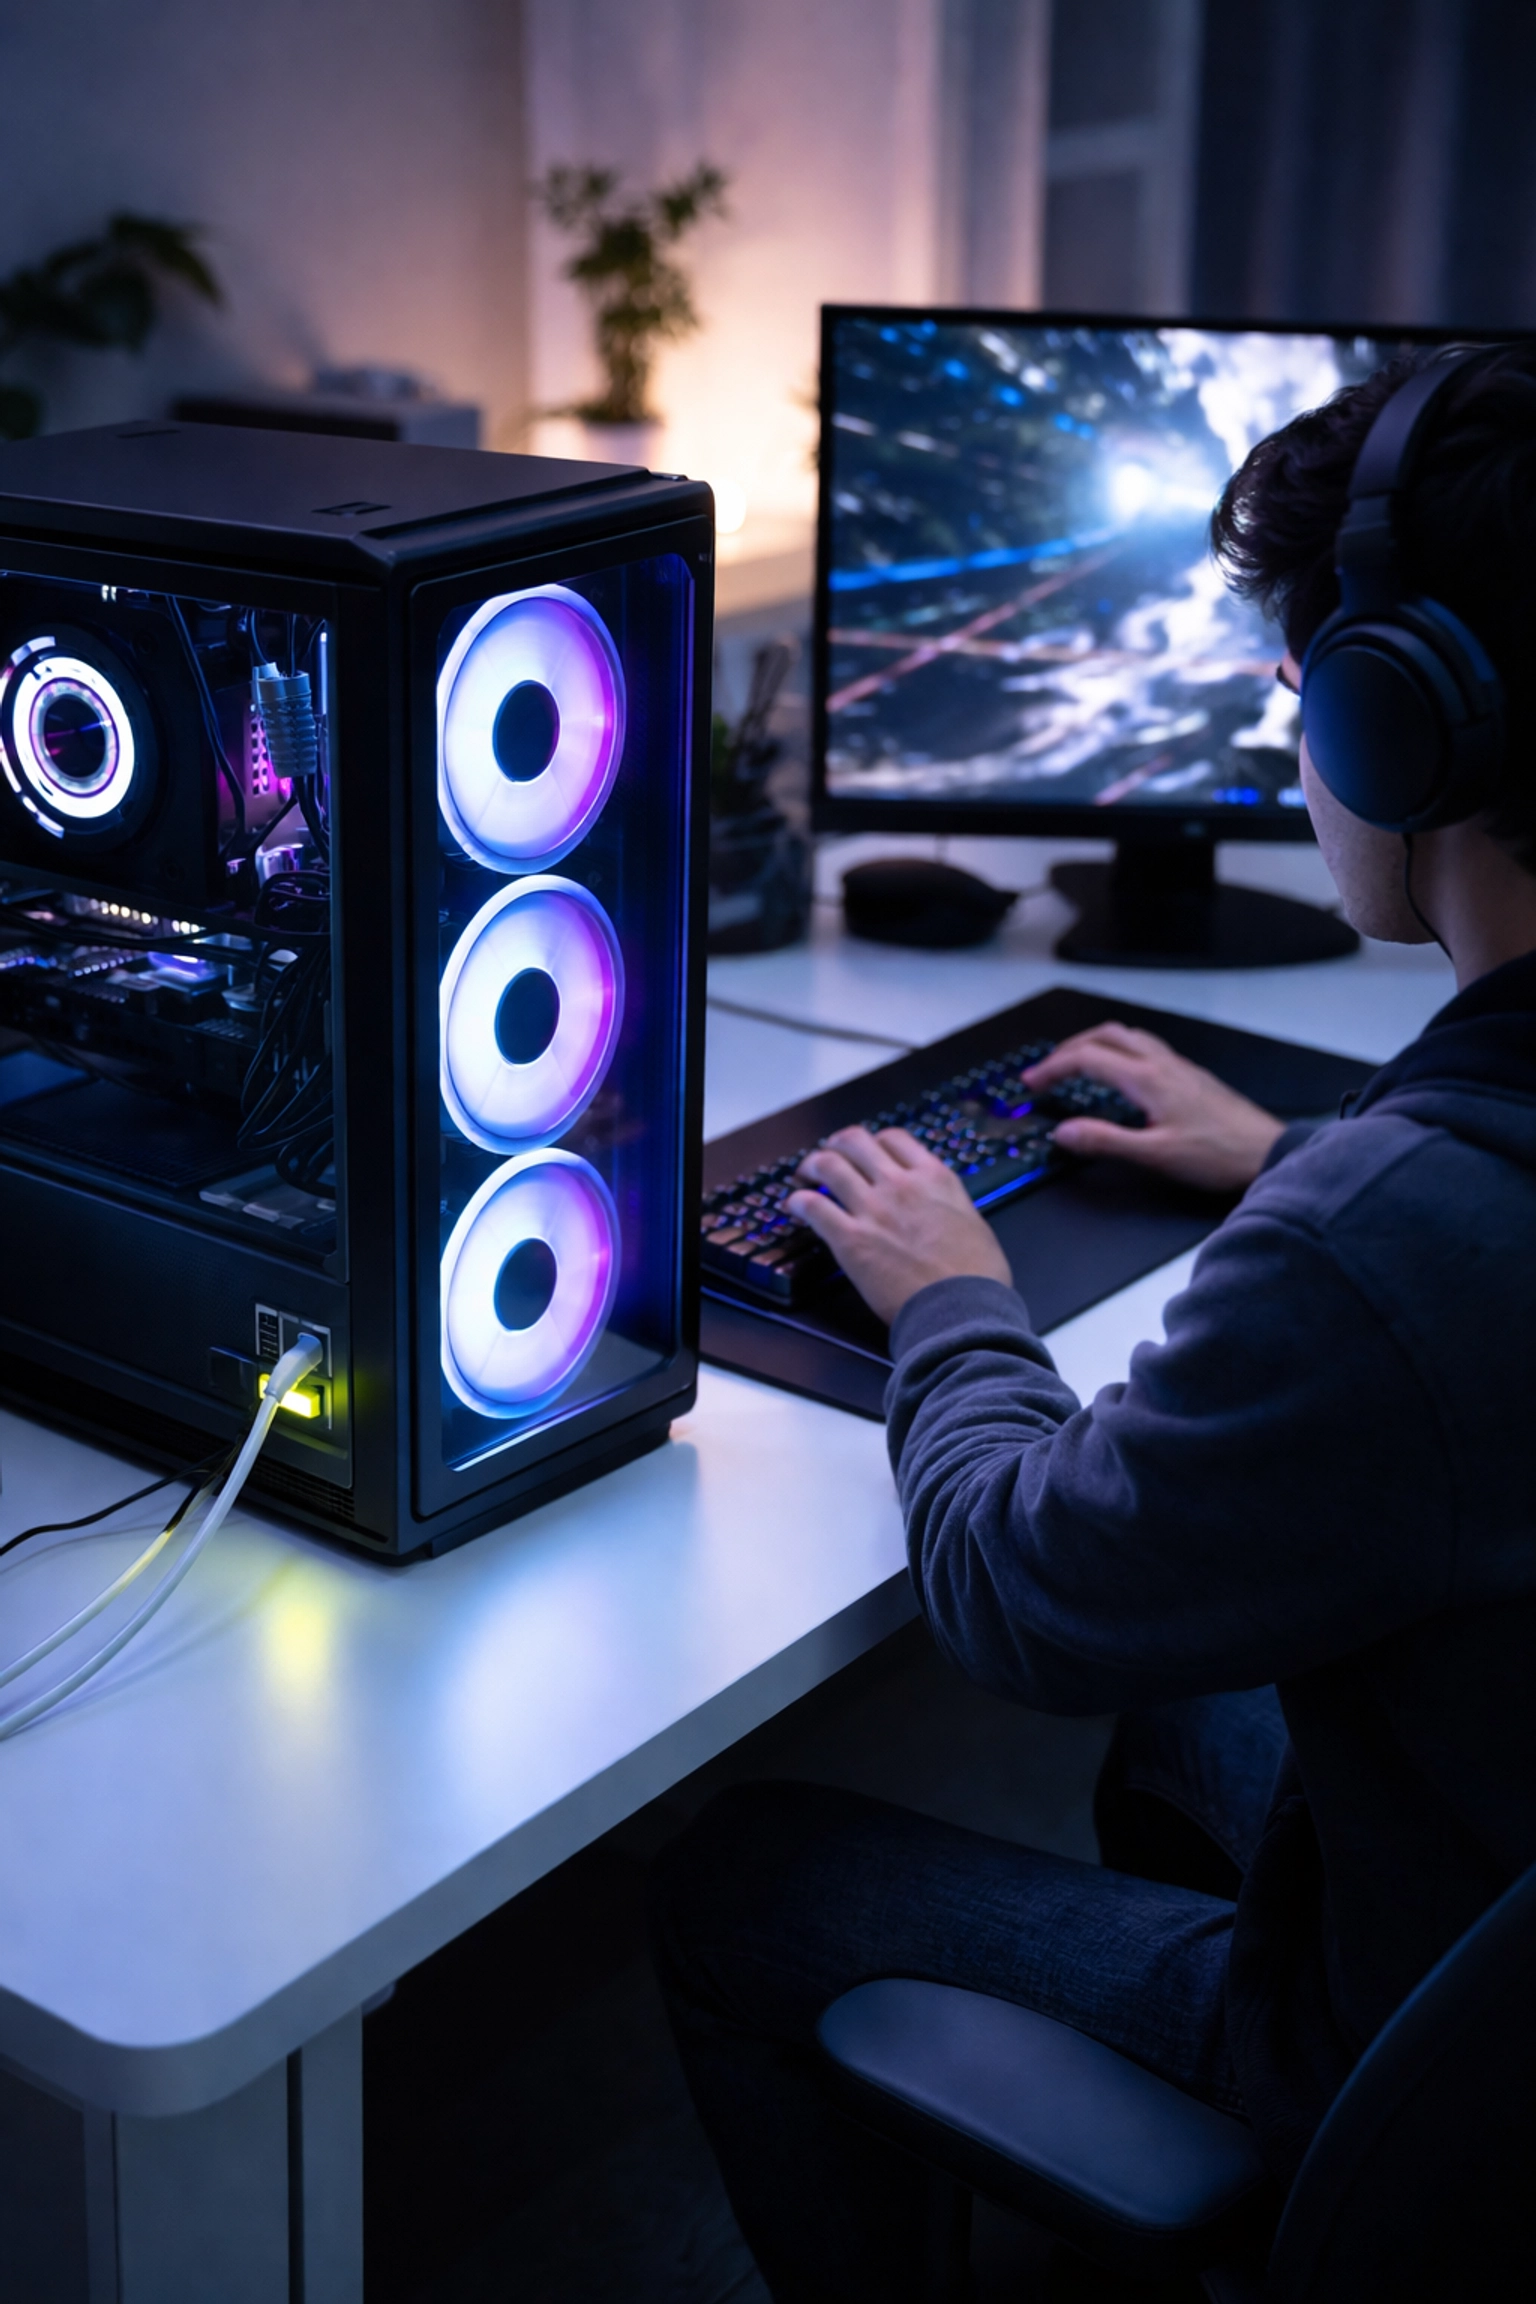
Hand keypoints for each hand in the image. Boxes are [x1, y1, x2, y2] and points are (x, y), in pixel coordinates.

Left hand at [786, 1126, 1012, 1326]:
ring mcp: (873, 1209)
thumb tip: (939, 1208)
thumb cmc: (977, 1277)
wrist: (962, 1309)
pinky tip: (794, 1206)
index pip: (894, 1139)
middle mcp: (900, 1184)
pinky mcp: (850, 1239)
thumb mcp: (973, 1222)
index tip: (866, 1154)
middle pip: (855, 1141)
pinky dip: (798, 1201)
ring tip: (804, 1176)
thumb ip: (948, 1205)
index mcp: (934, 1178)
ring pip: (828, 1164)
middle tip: (829, 1157)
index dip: (874, 1143)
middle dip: (837, 1145)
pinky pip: (813, 1206)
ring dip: (811, 1166)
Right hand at [1023, 1024, 1284, 1193]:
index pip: (1088, 1057)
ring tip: (1077, 1063)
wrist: (1268, 1152)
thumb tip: (1063, 1132)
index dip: (1053, 1067)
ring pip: (1129, 1036)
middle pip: (1107, 1034)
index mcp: (1148, 1079)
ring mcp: (1179, 1066)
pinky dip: (1119, 1051)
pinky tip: (1120, 1074)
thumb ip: (1106, 1141)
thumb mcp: (1156, 1155)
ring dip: (1096, 1042)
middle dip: (1070, 1046)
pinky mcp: (1191, 1076)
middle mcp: (1162, 1063)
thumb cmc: (1217, 1155)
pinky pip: (1146, 1048)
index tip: (1031, 1083)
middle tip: (1048, 1068)